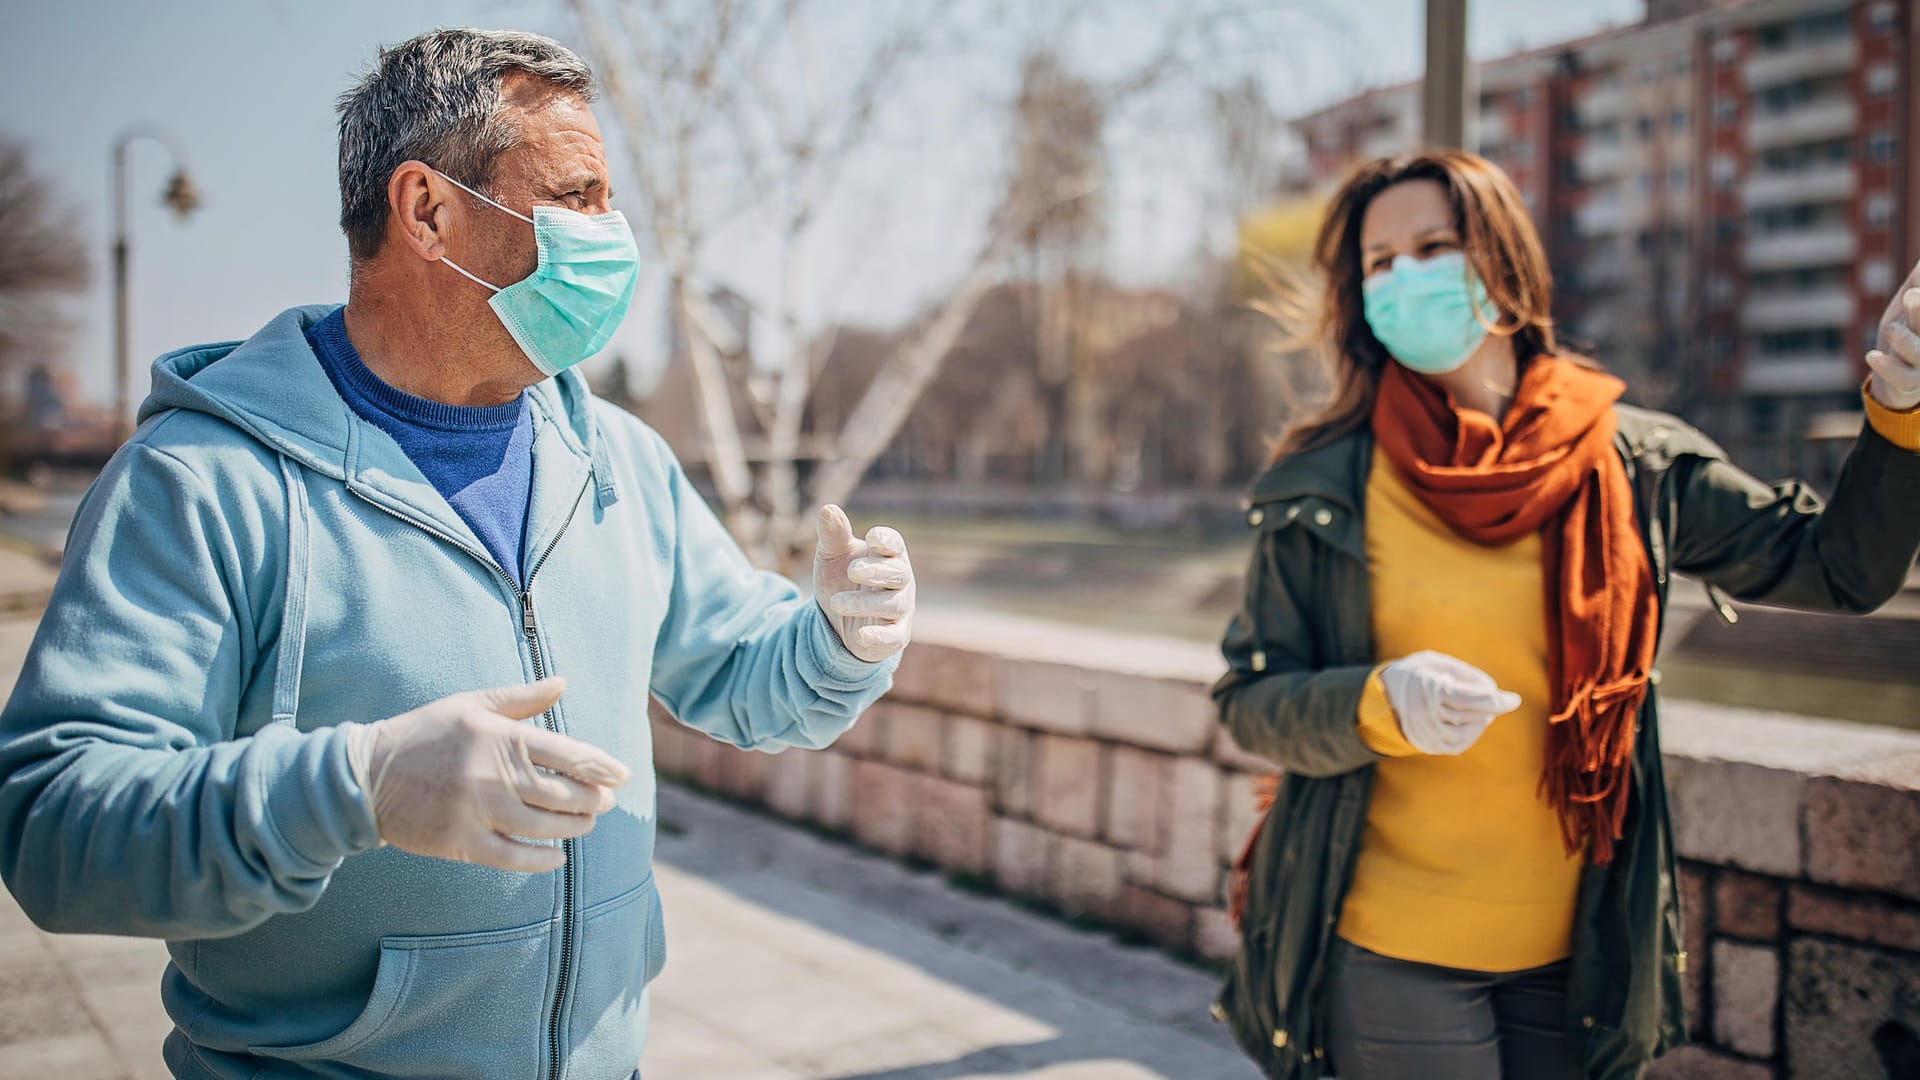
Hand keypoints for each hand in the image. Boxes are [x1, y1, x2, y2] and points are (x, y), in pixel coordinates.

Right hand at [343, 678, 629, 871]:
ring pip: (544, 826)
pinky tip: (557, 857)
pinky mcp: (460, 842)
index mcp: (500, 737)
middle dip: (593, 799)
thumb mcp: (471, 704)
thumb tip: (562, 682)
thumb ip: (521, 698)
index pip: (567, 753)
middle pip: (563, 793)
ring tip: (586, 823)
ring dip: (574, 827)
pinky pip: (513, 857)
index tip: (622, 775)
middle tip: (605, 800)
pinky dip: (541, 860)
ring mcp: (478, 812)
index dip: (601, 766)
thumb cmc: (425, 734)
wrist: (366, 775)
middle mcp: (493, 775)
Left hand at [813, 504, 914, 662]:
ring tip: (836, 602)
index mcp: (888, 556)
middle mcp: (900, 581)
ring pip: (892, 604)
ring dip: (864, 603)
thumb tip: (827, 509)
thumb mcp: (833, 556)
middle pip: (898, 573)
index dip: (887, 541)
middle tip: (852, 570)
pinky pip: (893, 637)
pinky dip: (879, 636)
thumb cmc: (843, 579)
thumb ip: (833, 535)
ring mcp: (900, 609)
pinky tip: (861, 635)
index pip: (895, 545)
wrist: (839, 621)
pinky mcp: (895, 635)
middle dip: (876, 571)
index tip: (872, 538)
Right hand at [1379, 650, 1521, 755]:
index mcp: (1428, 688)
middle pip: (1470, 715)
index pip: (1467, 698)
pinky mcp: (1427, 744)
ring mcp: (1425, 732)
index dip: (1494, 700)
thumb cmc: (1414, 673)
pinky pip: (1457, 745)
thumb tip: (1491, 688)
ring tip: (1486, 710)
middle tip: (1501, 700)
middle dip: (1491, 708)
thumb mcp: (1435, 661)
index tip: (1514, 699)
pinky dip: (1472, 735)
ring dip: (1482, 721)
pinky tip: (1476, 723)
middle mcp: (1425, 714)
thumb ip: (1464, 672)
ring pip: (1466, 733)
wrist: (1381, 697)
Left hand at [1867, 272, 1919, 410]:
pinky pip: (1901, 378)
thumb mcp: (1913, 294)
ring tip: (1891, 327)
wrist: (1898, 377)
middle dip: (1919, 311)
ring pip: (1918, 352)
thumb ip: (1919, 276)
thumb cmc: (1910, 328)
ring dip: (1905, 339)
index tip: (1911, 290)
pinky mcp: (1909, 383)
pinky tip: (1872, 356)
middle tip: (1911, 295)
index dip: (1918, 294)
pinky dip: (1887, 368)